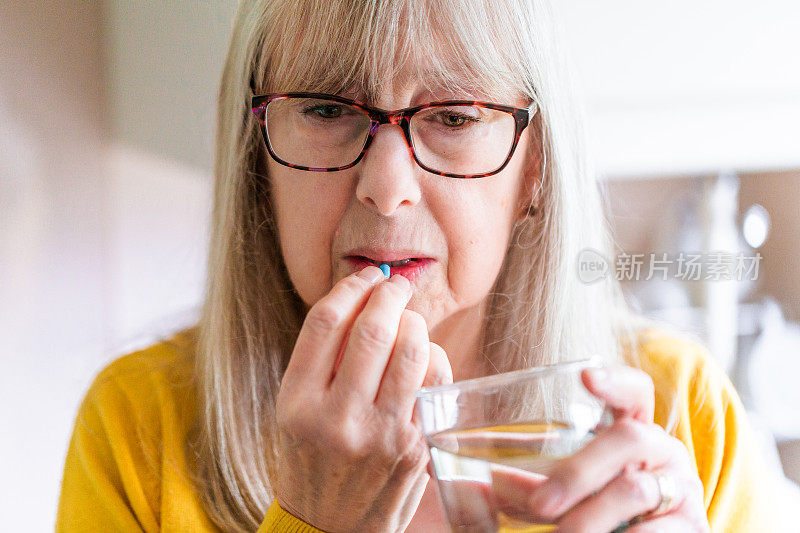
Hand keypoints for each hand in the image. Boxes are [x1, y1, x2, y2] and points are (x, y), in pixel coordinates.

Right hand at [274, 266, 451, 532]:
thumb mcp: (294, 411)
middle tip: (395, 286)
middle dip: (390, 294)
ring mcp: (382, 435)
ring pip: (411, 349)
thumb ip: (320, 359)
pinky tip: (422, 360)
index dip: (351, 286)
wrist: (330, 527)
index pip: (325, 322)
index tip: (366, 277)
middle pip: (372, 330)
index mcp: (297, 403)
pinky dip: (433, 357)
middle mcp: (337, 419)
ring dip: (415, 322)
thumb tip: (363, 298)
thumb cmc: (312, 459)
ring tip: (408, 322)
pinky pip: (435, 379)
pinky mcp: (416, 445)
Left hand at [523, 365, 709, 531]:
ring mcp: (682, 489)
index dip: (616, 380)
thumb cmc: (601, 509)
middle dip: (578, 471)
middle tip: (540, 504)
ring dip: (589, 516)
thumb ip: (529, 483)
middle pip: (629, 437)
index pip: (636, 392)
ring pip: (635, 490)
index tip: (585, 376)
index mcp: (633, 432)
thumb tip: (471, 478)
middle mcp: (663, 452)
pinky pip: (658, 532)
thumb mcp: (570, 490)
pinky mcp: (693, 528)